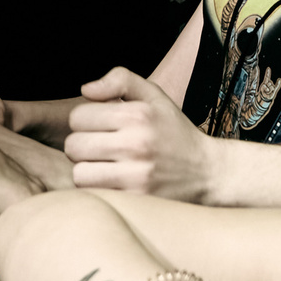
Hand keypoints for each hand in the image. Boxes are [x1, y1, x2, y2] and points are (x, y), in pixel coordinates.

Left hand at [65, 68, 211, 199]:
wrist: (207, 172)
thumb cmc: (173, 131)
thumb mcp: (154, 95)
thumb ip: (120, 80)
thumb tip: (86, 89)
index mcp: (137, 115)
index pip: (78, 116)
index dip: (84, 121)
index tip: (98, 127)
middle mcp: (137, 144)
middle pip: (74, 146)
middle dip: (81, 146)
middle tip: (98, 148)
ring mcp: (137, 175)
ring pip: (80, 173)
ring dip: (87, 171)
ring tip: (103, 167)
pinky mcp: (137, 200)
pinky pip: (95, 195)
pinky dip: (98, 189)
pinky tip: (112, 182)